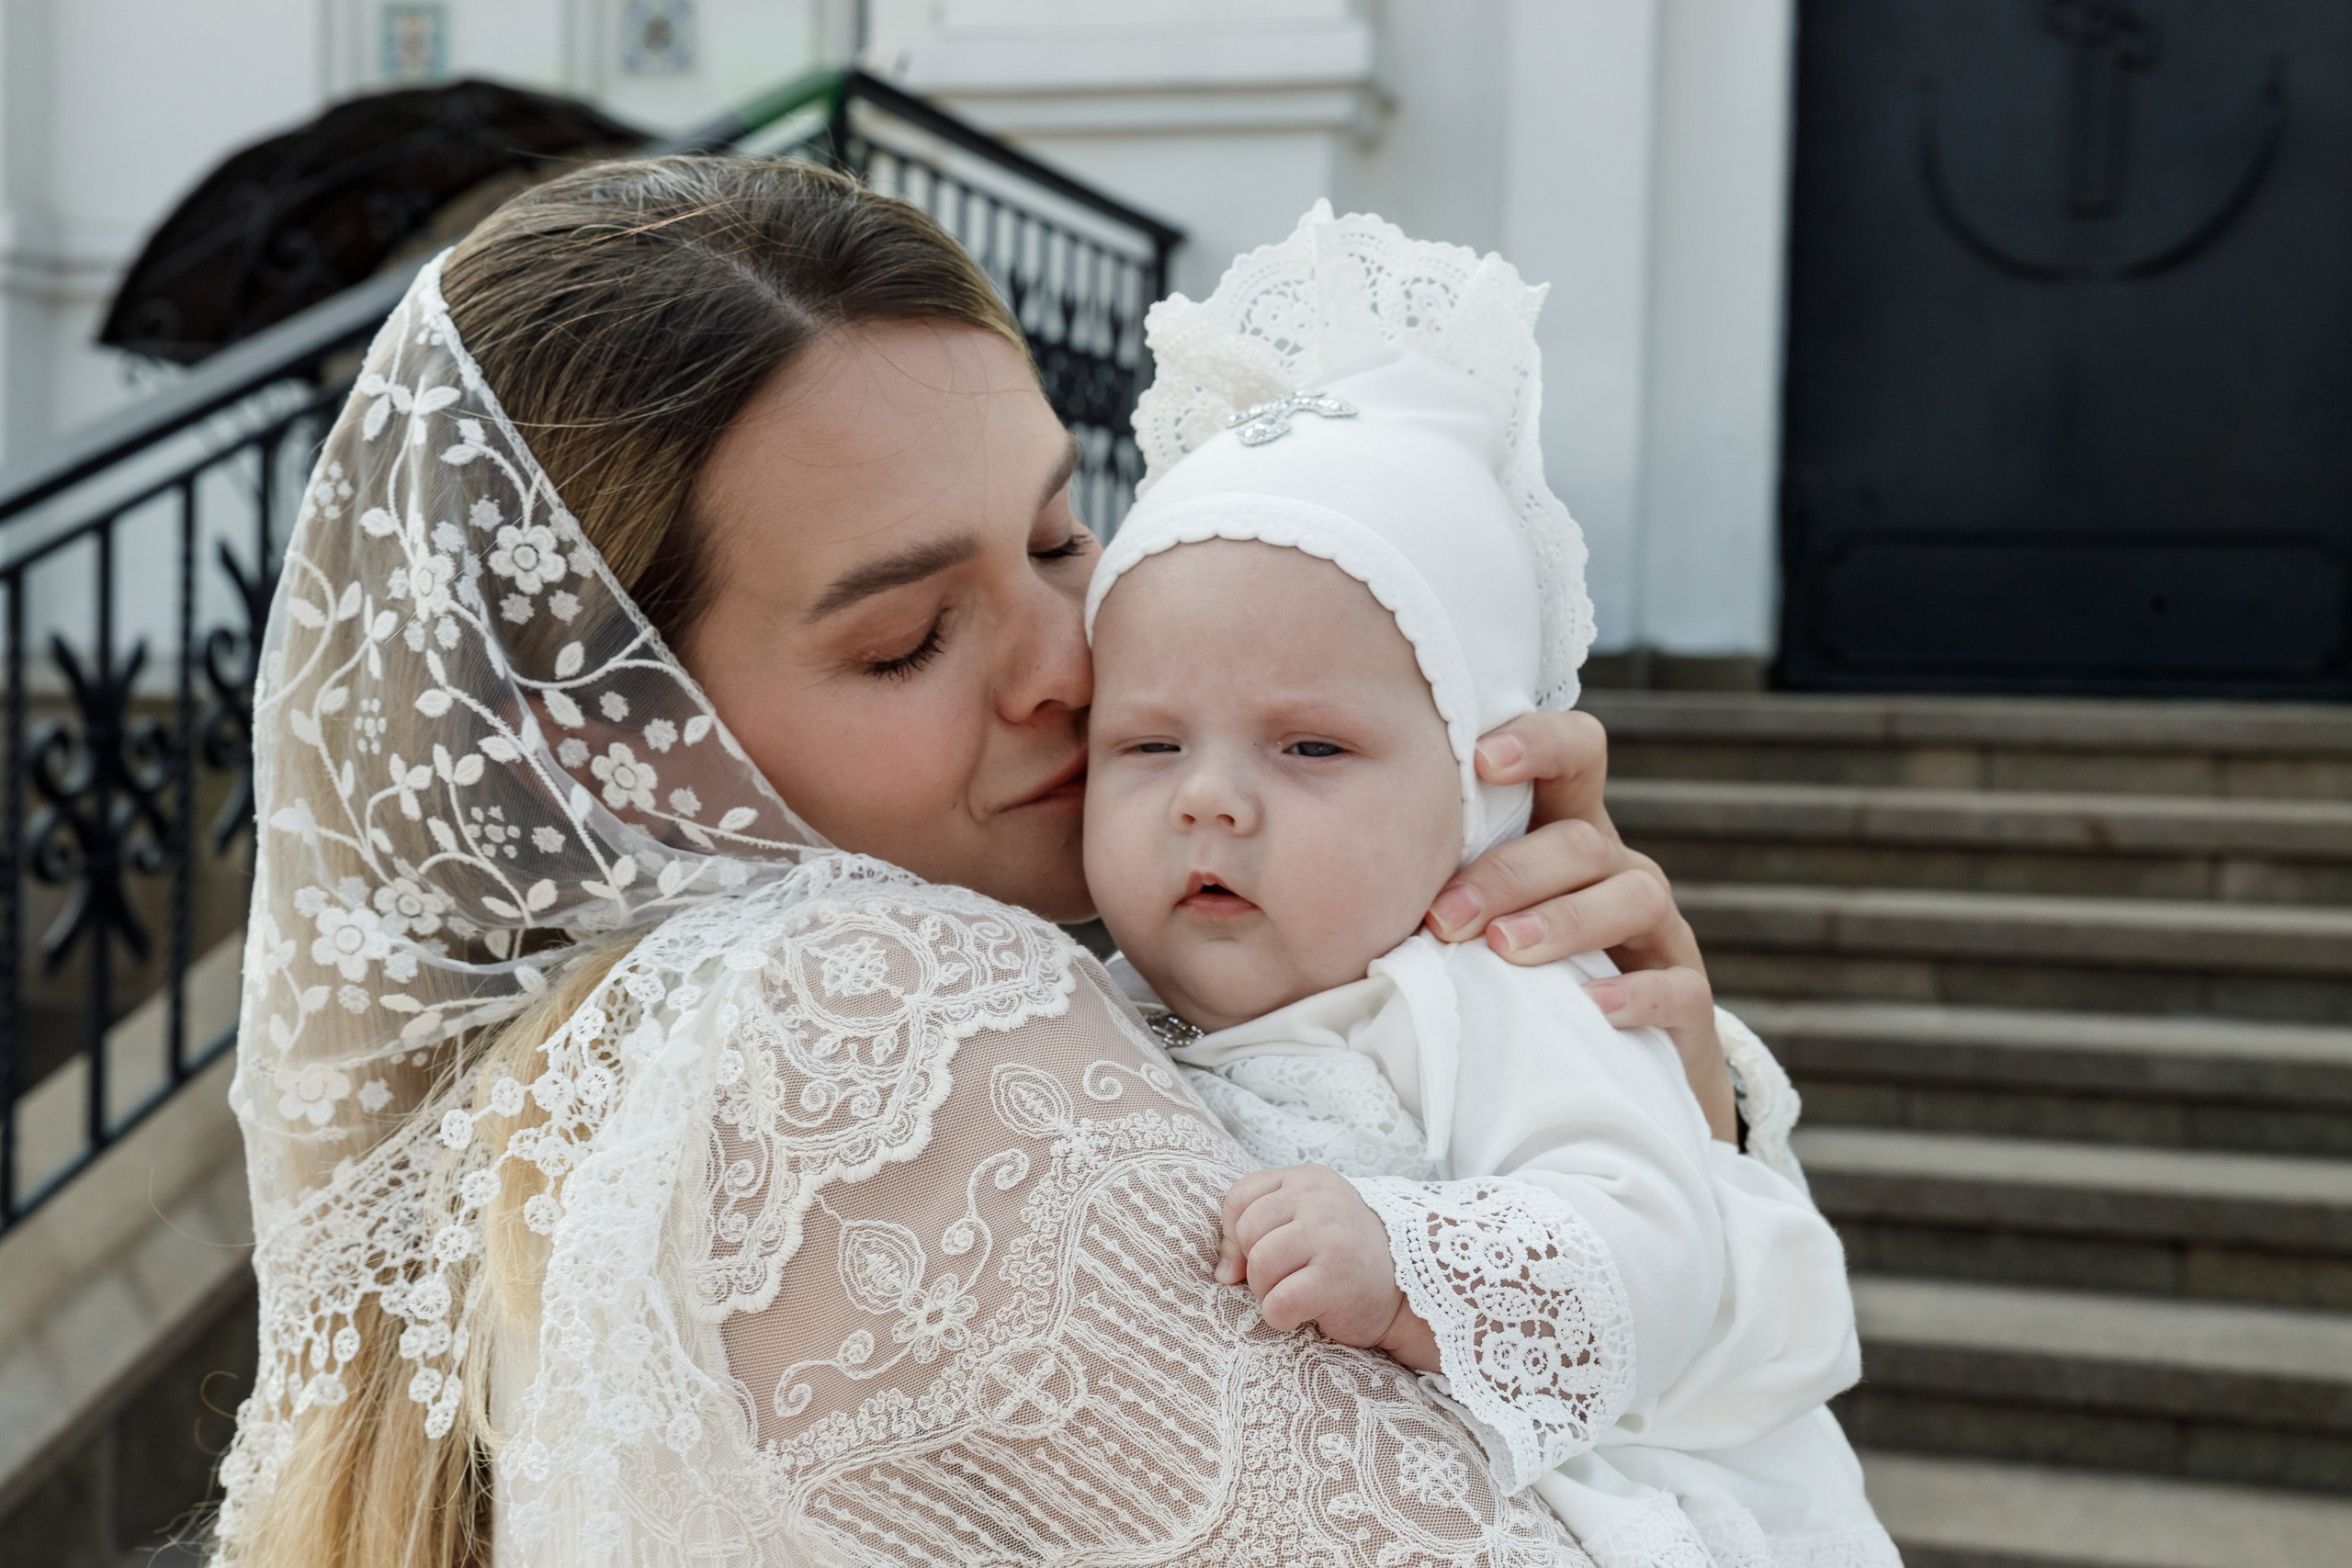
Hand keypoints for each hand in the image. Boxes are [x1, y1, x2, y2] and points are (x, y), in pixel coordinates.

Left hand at [1215, 1164, 1438, 1369]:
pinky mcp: (1336, 1279)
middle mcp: (1320, 1200)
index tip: (1251, 1257)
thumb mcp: (1306, 1222)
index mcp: (1308, 1179)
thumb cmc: (1346, 1257)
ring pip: (1260, 1265)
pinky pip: (1278, 1302)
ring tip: (1292, 1295)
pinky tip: (1301, 1315)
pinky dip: (1279, 1317)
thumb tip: (1221, 1272)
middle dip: (1253, 1265)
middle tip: (1281, 1279)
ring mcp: (1330, 1237)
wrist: (1409, 1293)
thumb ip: (1261, 1229)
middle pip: (1248, 1231)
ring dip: (1266, 1291)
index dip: (1235, 1234)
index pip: (1240, 1197)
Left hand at [1426, 710, 1736, 1141]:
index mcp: (1563, 836)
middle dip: (1509, 873)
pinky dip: (1636, 995)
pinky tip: (1592, 1010)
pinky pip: (1678, 986)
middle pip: (1581, 839)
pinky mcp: (1686, 1003)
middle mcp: (1616, 871)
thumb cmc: (1510, 982)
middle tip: (1443, 919)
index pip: (1574, 755)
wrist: (1604, 1077)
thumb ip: (1429, 890)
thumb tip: (1314, 874)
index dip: (1538, 741)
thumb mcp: (1472, 927)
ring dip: (1564, 920)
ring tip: (1503, 952)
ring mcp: (1658, 935)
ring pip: (1633, 895)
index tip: (1479, 759)